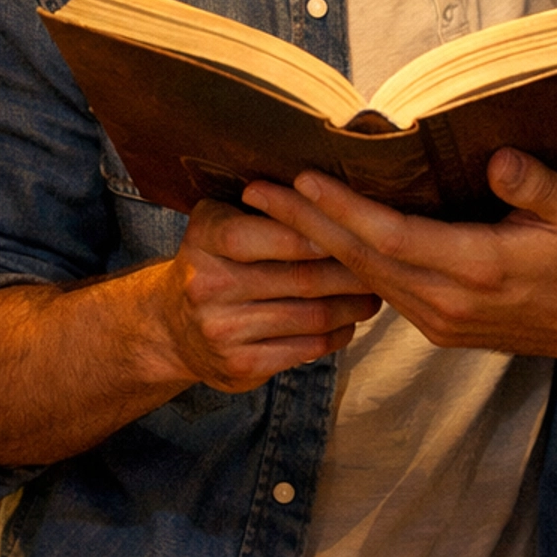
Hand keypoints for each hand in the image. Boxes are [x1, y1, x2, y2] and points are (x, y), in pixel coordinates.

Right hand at [157, 195, 381, 392]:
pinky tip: (349, 323)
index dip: (316, 230)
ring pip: (311, 316)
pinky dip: (336, 335)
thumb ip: (265, 207)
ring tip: (375, 293)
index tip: (356, 227)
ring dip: (352, 306)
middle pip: (300, 278)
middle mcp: (207, 285)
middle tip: (385, 263)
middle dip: (351, 271)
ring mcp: (222, 330)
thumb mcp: (222, 222)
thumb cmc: (217, 261)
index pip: (267, 233)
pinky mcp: (239, 365)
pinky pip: (305, 348)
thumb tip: (335, 191)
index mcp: (205, 238)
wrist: (172, 329)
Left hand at [244, 150, 556, 366]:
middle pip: (359, 260)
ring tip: (272, 211)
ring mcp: (440, 320)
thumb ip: (537, 186)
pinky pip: (381, 290)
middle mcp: (447, 303)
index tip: (299, 179)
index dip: (340, 208)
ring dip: (316, 243)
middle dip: (303, 224)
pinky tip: (324, 239)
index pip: (388, 237)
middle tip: (253, 193)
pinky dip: (346, 262)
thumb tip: (498, 161)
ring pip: (363, 278)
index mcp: (475, 270)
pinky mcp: (441, 326)